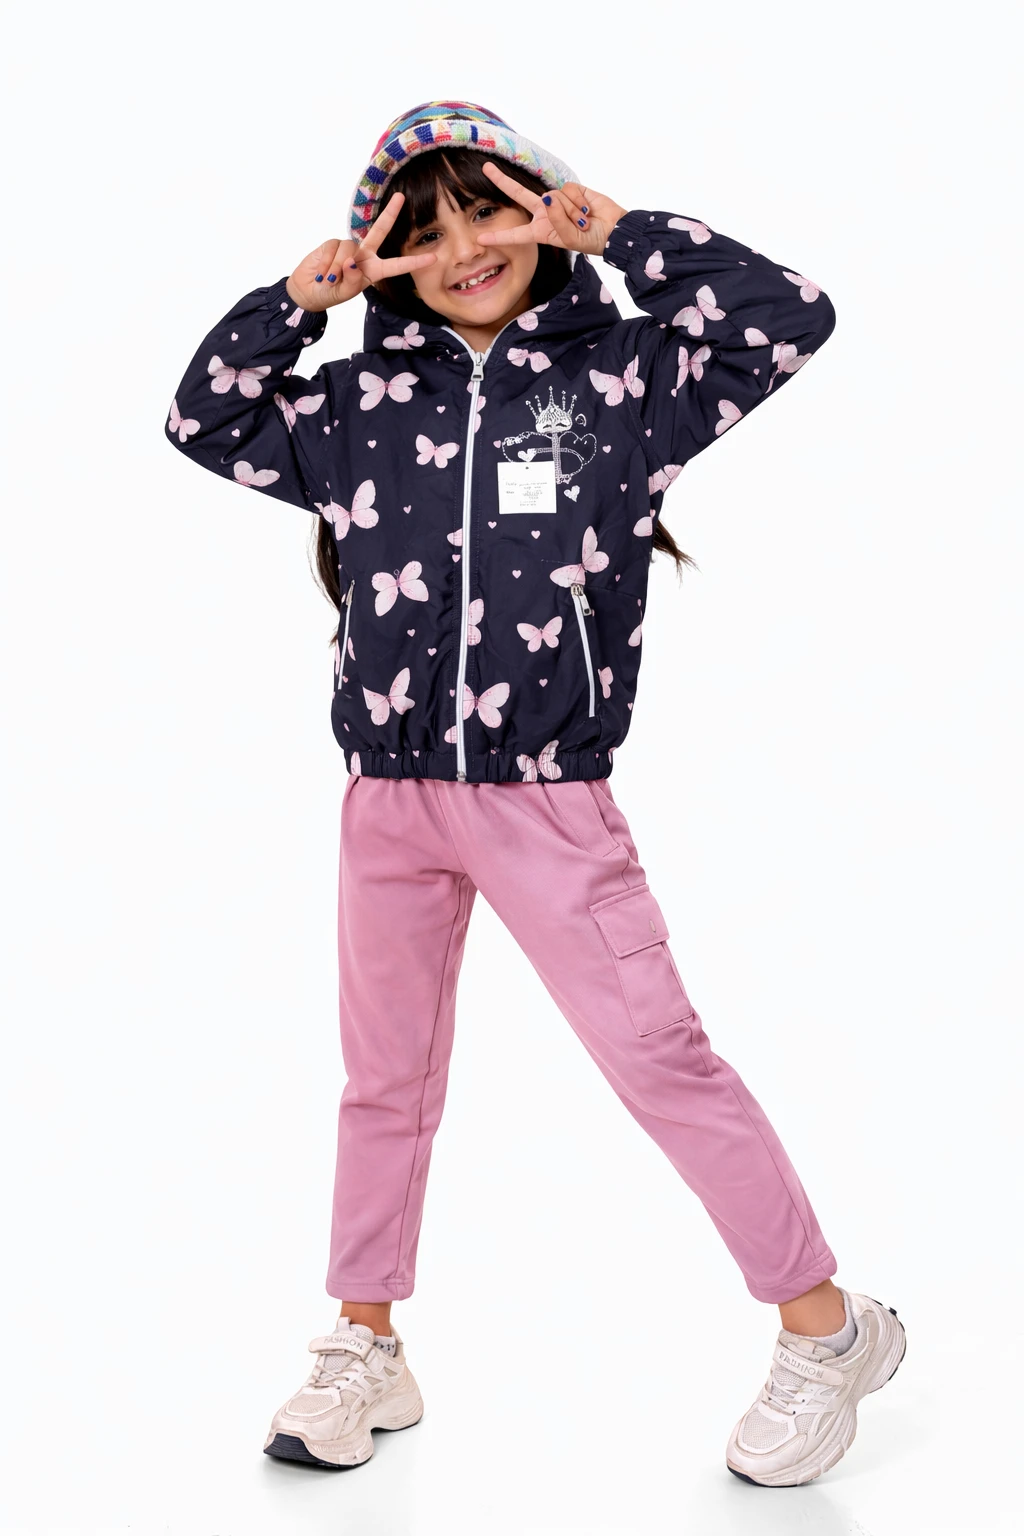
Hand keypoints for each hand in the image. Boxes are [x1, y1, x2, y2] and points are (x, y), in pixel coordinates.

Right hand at [284, 192, 437, 310]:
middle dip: (390, 213)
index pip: (396, 265)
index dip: (414, 262)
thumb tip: (352, 262)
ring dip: (336, 269)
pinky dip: (326, 265)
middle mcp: (364, 255)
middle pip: (379, 231)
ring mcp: (349, 248)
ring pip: (348, 251)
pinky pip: (333, 250)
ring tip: (329, 280)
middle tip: (401, 197)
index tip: (433, 258)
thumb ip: (352, 280)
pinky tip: (321, 274)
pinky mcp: (333, 243)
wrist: (308, 290)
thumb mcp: (344, 293)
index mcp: (373, 270)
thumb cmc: (330, 293)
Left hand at [476, 161, 627, 256]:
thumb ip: (556, 220)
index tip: (481, 238)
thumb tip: (549, 197)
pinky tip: (587, 210)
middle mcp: (545, 213)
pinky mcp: (571, 189)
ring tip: (582, 221)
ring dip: (571, 212)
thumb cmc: (590, 240)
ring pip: (553, 198)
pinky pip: (567, 191)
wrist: (612, 229)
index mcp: (541, 231)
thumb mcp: (569, 239)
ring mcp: (557, 200)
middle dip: (502, 181)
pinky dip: (578, 202)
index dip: (499, 237)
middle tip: (486, 168)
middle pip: (519, 194)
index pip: (516, 234)